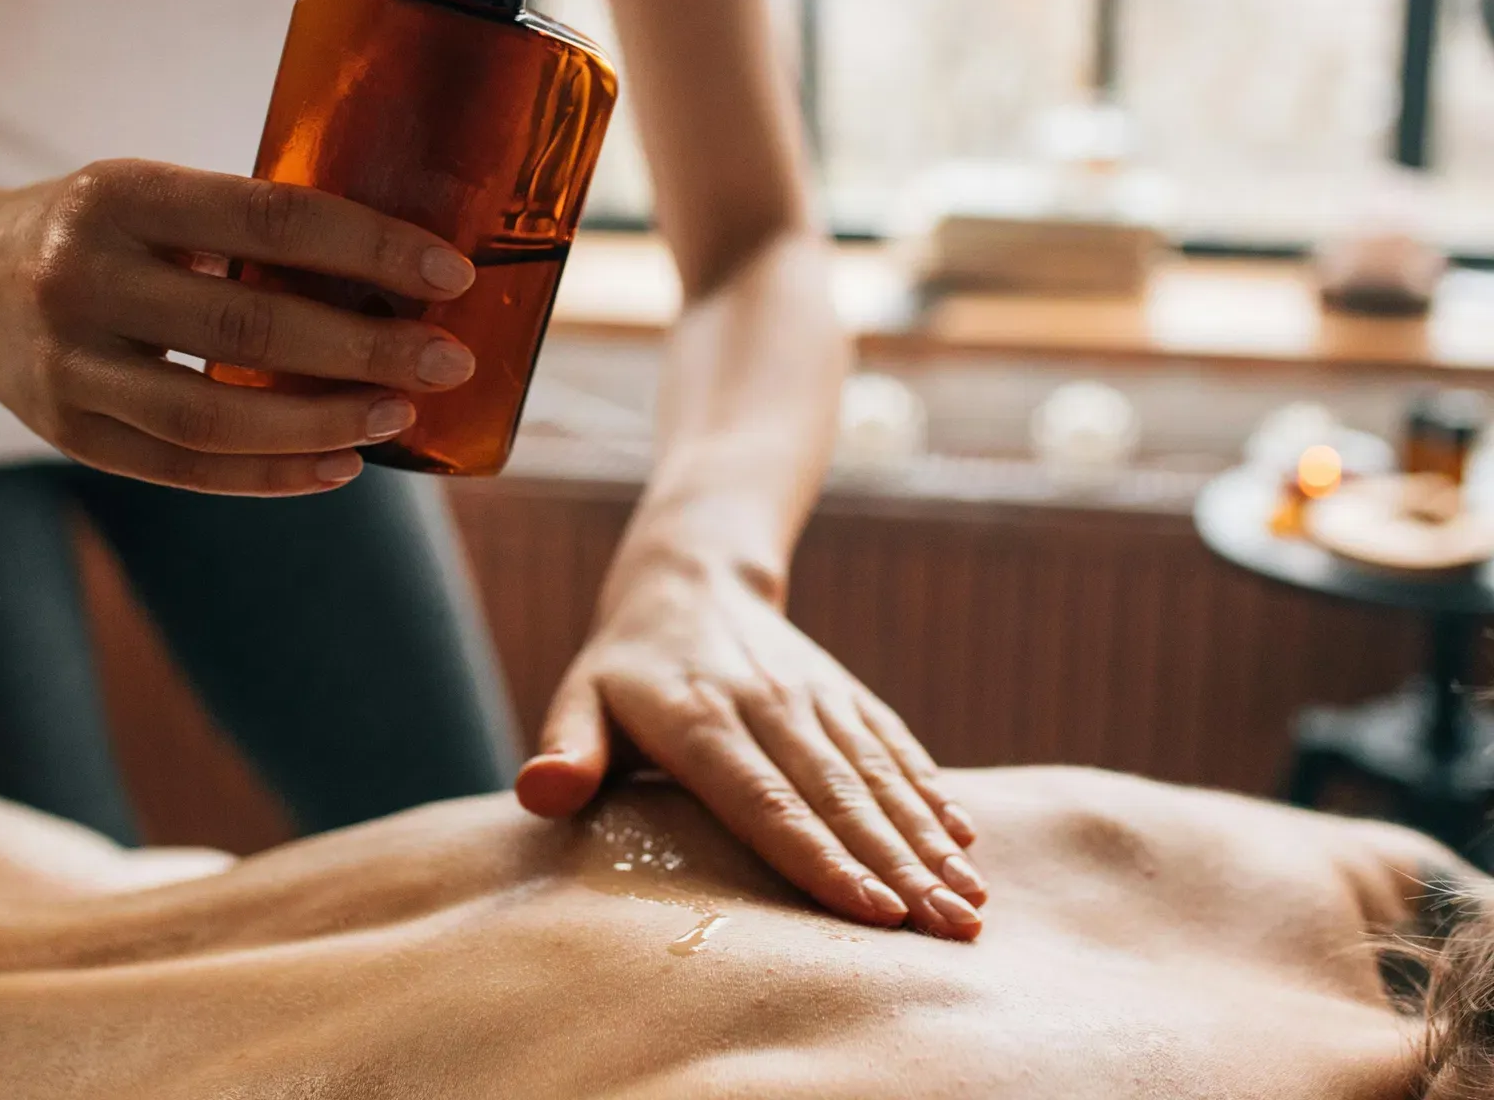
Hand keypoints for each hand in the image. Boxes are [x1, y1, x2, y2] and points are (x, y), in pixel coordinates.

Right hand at [0, 159, 477, 493]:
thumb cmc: (103, 235)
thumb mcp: (155, 198)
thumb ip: (249, 229)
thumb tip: (401, 271)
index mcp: (121, 195)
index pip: (271, 217)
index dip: (371, 246)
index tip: (451, 273)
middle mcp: (84, 277)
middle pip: (250, 325)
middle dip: (367, 348)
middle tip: (447, 360)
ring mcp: (70, 365)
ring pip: (215, 417)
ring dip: (324, 422)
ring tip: (398, 416)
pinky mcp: (72, 433)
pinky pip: (187, 471)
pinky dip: (274, 476)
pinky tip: (343, 466)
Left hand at [516, 557, 985, 939]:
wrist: (690, 579)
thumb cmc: (625, 669)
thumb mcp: (581, 698)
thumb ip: (566, 748)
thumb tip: (541, 795)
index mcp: (700, 719)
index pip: (766, 802)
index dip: (821, 859)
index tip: (874, 913)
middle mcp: (769, 705)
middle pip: (840, 797)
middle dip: (900, 868)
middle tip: (949, 932)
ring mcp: (816, 696)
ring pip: (878, 775)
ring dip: (929, 840)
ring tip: (971, 904)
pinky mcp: (845, 692)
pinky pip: (894, 744)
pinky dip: (932, 791)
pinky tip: (965, 840)